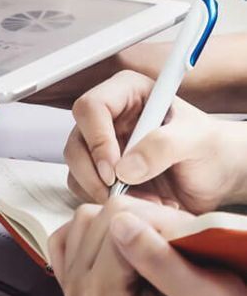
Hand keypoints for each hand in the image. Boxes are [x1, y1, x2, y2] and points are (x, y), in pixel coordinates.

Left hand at [49, 196, 246, 295]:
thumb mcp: (200, 292)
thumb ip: (157, 259)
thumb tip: (120, 223)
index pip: (116, 221)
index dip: (156, 221)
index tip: (180, 241)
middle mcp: (78, 291)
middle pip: (96, 216)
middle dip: (139, 220)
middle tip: (170, 245)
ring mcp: (72, 282)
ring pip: (86, 216)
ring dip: (122, 221)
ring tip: (153, 246)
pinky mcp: (73, 271)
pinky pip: (74, 228)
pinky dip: (101, 226)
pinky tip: (127, 243)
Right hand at [64, 70, 246, 211]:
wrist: (219, 177)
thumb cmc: (213, 149)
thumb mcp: (198, 140)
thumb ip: (163, 146)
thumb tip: (124, 167)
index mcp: (127, 93)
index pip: (91, 107)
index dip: (97, 139)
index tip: (115, 169)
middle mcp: (109, 117)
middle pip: (76, 141)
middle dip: (94, 172)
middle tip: (120, 191)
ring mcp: (102, 145)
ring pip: (75, 167)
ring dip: (102, 191)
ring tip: (144, 199)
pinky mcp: (100, 171)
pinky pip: (84, 187)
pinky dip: (106, 201)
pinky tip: (139, 202)